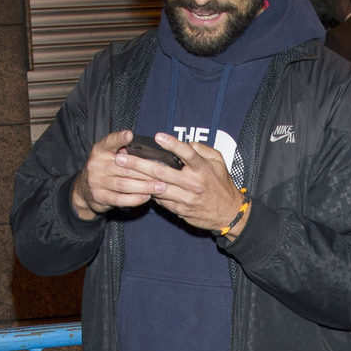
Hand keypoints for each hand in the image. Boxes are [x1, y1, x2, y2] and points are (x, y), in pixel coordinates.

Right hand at [70, 129, 170, 219]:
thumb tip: (147, 151)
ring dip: (144, 186)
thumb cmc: (104, 170)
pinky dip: (135, 199)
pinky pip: (120, 199)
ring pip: (124, 184)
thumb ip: (122, 152)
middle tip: (163, 173)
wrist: (84, 190)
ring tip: (160, 187)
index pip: (109, 142)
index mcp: (99, 151)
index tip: (129, 134)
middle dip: (146, 172)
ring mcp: (97, 182)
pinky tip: (147, 197)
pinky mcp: (100, 197)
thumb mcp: (108, 157)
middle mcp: (96, 165)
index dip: (119, 139)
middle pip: (125, 168)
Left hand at [114, 133, 247, 235]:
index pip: (187, 154)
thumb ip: (203, 150)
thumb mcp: (219, 162)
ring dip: (137, 179)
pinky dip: (148, 192)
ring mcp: (185, 198)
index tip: (158, 136)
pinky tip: (134, 185)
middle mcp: (193, 183)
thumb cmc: (222, 185)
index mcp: (203, 169)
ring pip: (157, 187)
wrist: (228, 214)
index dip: (172, 144)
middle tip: (121, 157)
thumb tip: (187, 143)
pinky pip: (161, 200)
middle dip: (138, 164)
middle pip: (162, 171)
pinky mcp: (180, 210)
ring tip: (121, 171)